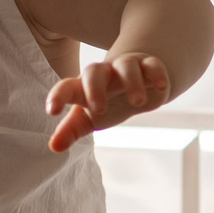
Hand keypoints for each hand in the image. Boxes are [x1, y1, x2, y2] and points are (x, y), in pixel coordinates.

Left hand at [46, 52, 170, 151]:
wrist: (134, 82)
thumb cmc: (104, 102)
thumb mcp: (87, 118)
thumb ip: (70, 130)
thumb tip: (54, 147)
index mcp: (84, 87)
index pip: (66, 88)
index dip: (58, 97)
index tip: (52, 111)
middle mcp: (103, 74)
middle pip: (93, 72)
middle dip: (94, 89)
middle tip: (99, 110)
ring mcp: (126, 68)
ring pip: (126, 66)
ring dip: (131, 82)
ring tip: (138, 102)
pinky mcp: (149, 67)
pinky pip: (152, 65)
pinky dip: (157, 74)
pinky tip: (161, 88)